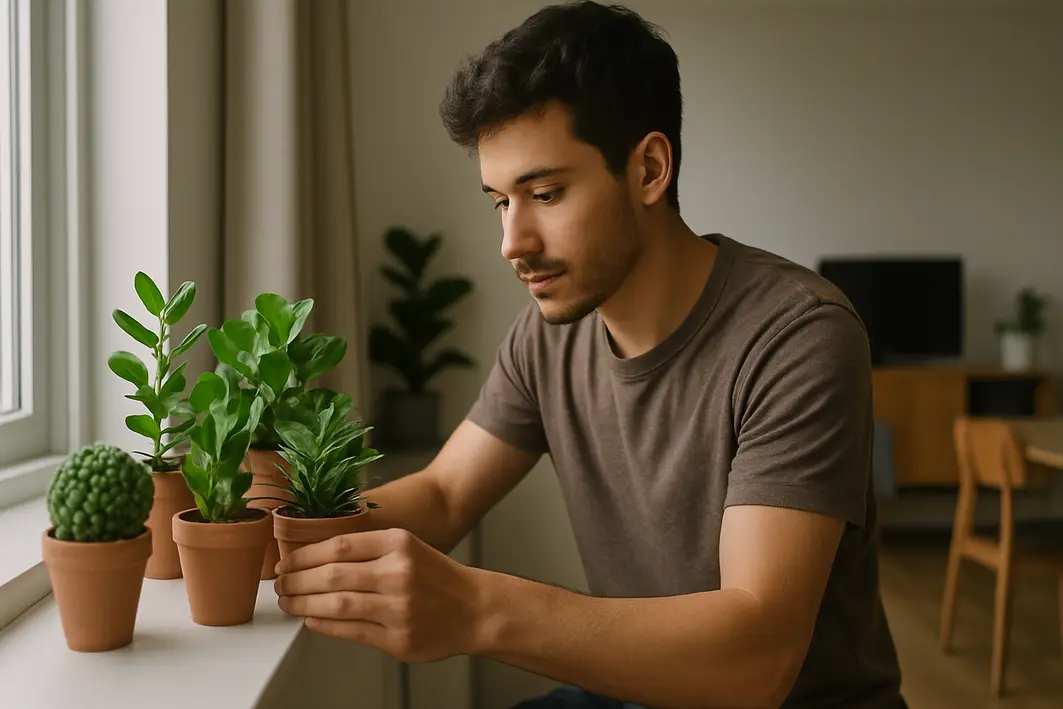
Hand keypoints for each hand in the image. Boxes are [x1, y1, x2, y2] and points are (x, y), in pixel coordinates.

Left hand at [273, 528, 485, 661]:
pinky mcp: (397, 639)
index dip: (304, 556)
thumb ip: (368, 550)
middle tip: (280, 583)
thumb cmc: (436, 578)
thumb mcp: (407, 547)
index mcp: (398, 544)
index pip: (338, 546)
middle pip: (331, 575)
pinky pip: (350, 631)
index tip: (286, 562)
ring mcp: (397, 609)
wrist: (474, 609)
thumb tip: (314, 558)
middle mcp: (397, 573)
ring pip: (336, 604)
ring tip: (288, 602)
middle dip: (296, 581)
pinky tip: (311, 619)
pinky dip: (324, 625)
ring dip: (303, 604)